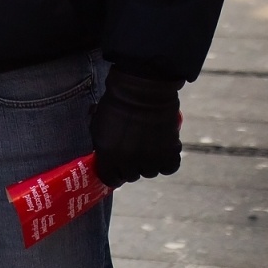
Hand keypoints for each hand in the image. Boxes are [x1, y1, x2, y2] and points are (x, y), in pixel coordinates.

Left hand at [90, 68, 183, 186]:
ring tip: (148, 147)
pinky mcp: (169, 152)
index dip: (112, 173)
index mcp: (108, 155)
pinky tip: (162, 151)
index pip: (109, 178)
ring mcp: (150, 158)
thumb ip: (101, 147)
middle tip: (133, 153)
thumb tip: (105, 160)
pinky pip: (169, 168)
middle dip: (130, 166)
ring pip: (149, 172)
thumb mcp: (98, 126)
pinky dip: (167, 161)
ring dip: (149, 163)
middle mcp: (129, 161)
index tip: (115, 168)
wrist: (141, 89)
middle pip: (130, 176)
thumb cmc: (117, 103)